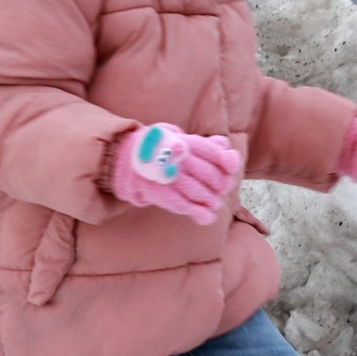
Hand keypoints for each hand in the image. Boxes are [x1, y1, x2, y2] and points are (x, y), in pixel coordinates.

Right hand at [110, 123, 240, 224]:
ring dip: (212, 201)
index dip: (227, 162)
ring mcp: (168, 176)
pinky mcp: (160, 193)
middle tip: (220, 190)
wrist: (126, 160)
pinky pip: (185, 205)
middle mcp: (177, 158)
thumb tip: (227, 150)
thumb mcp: (180, 138)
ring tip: (213, 202)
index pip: (214, 152)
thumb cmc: (160, 150)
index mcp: (184, 142)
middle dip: (221, 185)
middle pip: (211, 175)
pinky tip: (206, 217)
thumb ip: (206, 144)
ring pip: (201, 192)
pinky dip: (199, 213)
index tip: (230, 169)